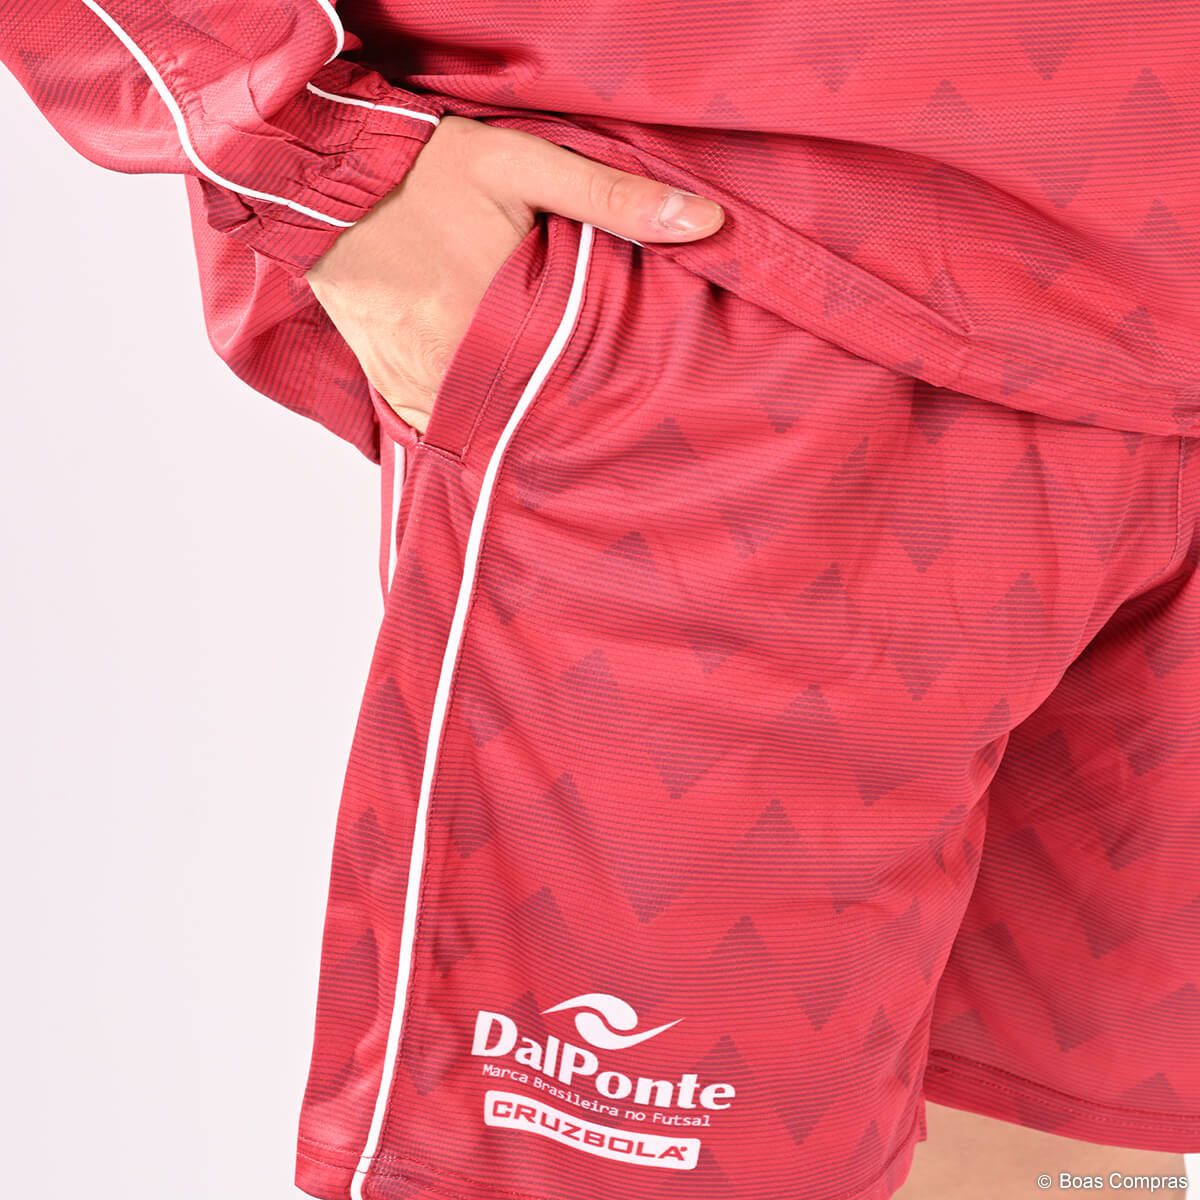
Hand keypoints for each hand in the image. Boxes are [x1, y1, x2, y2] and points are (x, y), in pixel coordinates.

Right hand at [304, 115, 724, 433]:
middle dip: (558, 420)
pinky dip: (469, 424)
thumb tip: (704, 222)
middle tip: (598, 429)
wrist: (329, 179)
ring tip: (549, 423)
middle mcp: (447, 371)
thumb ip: (615, 199)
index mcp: (489, 326)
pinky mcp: (391, 385)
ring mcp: (413, 385)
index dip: (597, 403)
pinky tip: (497, 418)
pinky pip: (437, 428)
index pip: (564, 393)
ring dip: (513, 427)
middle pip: (523, 420)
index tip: (626, 411)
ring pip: (481, 432)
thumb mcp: (527, 166)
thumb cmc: (428, 171)